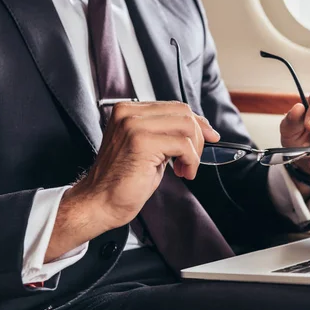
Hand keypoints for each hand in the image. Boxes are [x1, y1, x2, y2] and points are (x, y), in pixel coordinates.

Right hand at [45, 101, 219, 261]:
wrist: (100, 202)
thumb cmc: (122, 180)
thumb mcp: (148, 148)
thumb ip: (166, 133)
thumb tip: (198, 128)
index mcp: (128, 111)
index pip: (174, 107)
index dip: (197, 122)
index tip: (209, 135)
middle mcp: (129, 113)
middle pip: (183, 112)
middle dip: (198, 136)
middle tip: (193, 159)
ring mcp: (134, 125)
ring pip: (186, 126)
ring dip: (194, 151)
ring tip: (184, 169)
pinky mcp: (142, 142)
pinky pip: (183, 145)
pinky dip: (191, 161)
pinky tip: (182, 173)